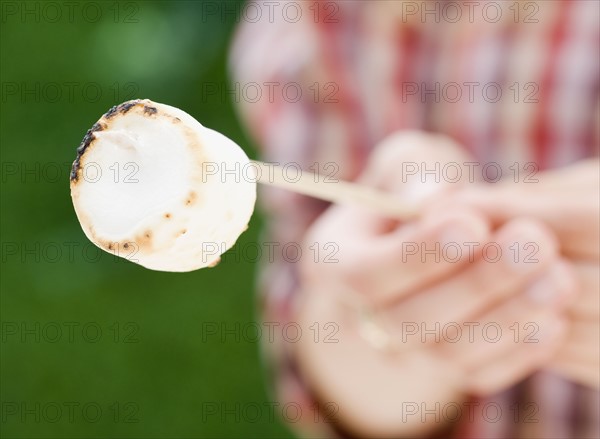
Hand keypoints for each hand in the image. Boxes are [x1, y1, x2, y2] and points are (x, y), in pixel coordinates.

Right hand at [293, 132, 575, 437]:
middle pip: (408, 321)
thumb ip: (405, 175)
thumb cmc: (403, 202)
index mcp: (331, 264)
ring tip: (558, 279)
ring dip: (506, 319)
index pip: (366, 274)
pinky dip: (518, 352)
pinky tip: (552, 319)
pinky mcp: (441, 371)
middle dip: (475, 283)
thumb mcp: (395, 172)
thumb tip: (433, 201)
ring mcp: (400, 352)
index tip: (472, 224)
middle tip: (535, 243)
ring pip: (446, 355)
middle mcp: (358, 319)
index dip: (418, 254)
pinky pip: (477, 375)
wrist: (408, 256)